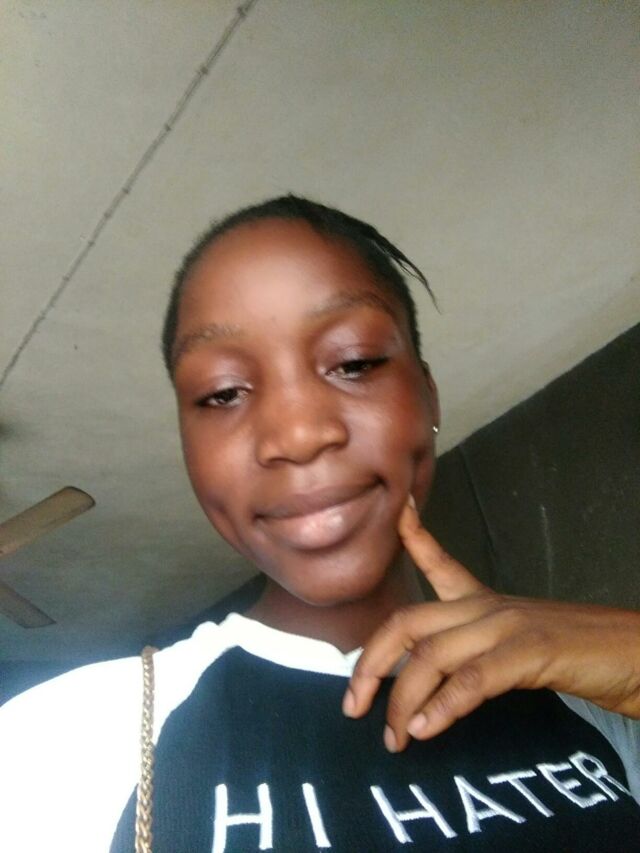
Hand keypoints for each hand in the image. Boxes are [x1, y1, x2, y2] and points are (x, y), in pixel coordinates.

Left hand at [343, 496, 639, 751]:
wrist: (638, 653)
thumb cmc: (580, 654)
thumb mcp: (521, 642)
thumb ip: (479, 652)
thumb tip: (436, 685)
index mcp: (485, 601)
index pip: (438, 562)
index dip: (411, 535)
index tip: (394, 511)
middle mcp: (487, 607)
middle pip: (408, 622)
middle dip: (370, 663)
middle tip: (353, 705)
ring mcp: (507, 625)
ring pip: (431, 654)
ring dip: (401, 700)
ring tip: (392, 737)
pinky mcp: (530, 651)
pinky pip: (473, 679)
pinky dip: (442, 706)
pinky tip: (424, 729)